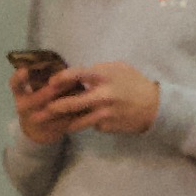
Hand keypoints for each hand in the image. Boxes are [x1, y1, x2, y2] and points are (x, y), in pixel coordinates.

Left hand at [44, 60, 160, 138]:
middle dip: (54, 107)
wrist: (154, 107)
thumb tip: (81, 73)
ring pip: (78, 120)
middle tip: (40, 110)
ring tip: (53, 122)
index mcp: (105, 77)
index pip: (78, 75)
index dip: (62, 78)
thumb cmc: (135, 83)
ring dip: (65, 121)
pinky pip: (92, 125)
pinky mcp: (107, 126)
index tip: (51, 82)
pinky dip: (87, 123)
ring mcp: (105, 113)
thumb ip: (100, 70)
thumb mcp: (120, 69)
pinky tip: (85, 122)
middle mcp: (103, 96)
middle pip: (72, 103)